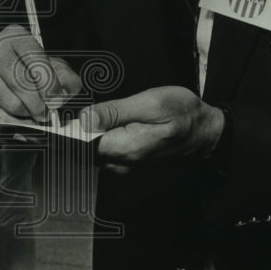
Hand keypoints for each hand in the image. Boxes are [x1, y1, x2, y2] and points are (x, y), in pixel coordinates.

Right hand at [0, 25, 81, 123]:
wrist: (8, 64)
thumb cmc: (34, 66)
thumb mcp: (54, 65)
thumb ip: (66, 78)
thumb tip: (62, 95)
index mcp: (16, 35)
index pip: (36, 62)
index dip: (49, 86)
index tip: (56, 100)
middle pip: (20, 84)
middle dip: (38, 104)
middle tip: (46, 113)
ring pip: (8, 101)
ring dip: (26, 114)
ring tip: (34, 114)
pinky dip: (10, 121)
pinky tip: (20, 118)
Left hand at [82, 86, 224, 172]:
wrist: (206, 133)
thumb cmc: (183, 113)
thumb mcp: (151, 103)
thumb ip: (115, 111)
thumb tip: (84, 118)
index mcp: (126, 148)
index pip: (82, 144)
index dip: (70, 128)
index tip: (64, 114)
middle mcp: (122, 164)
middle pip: (83, 150)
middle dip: (75, 132)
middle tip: (78, 110)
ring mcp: (125, 166)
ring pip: (92, 153)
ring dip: (86, 135)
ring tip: (95, 114)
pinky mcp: (128, 163)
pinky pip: (104, 153)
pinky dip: (98, 139)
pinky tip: (105, 122)